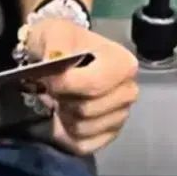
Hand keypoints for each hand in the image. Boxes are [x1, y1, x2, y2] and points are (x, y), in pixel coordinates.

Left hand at [25, 18, 138, 155]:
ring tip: (57, 98)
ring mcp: (120, 117)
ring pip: (83, 128)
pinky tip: (62, 116)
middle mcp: (128, 92)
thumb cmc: (63, 41)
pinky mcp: (108, 136)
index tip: (47, 76)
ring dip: (62, 115)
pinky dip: (65, 133)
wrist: (63, 53)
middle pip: (87, 109)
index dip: (66, 84)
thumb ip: (56, 43)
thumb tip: (55, 61)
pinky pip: (82, 145)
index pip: (94, 84)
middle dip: (62, 99)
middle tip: (51, 87)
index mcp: (123, 63)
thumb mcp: (55, 30)